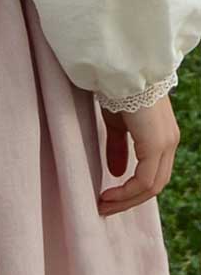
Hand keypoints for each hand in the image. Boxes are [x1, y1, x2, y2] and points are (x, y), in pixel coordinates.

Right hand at [98, 94, 179, 216]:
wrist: (121, 67)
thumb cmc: (116, 88)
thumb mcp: (116, 121)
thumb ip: (118, 146)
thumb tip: (116, 172)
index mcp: (162, 136)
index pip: (152, 173)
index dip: (131, 189)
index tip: (107, 196)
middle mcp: (169, 142)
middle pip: (154, 184)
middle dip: (129, 199)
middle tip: (105, 207)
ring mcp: (166, 143)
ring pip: (152, 186)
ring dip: (127, 200)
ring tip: (104, 205)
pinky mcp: (156, 144)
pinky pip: (145, 180)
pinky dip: (127, 192)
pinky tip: (109, 195)